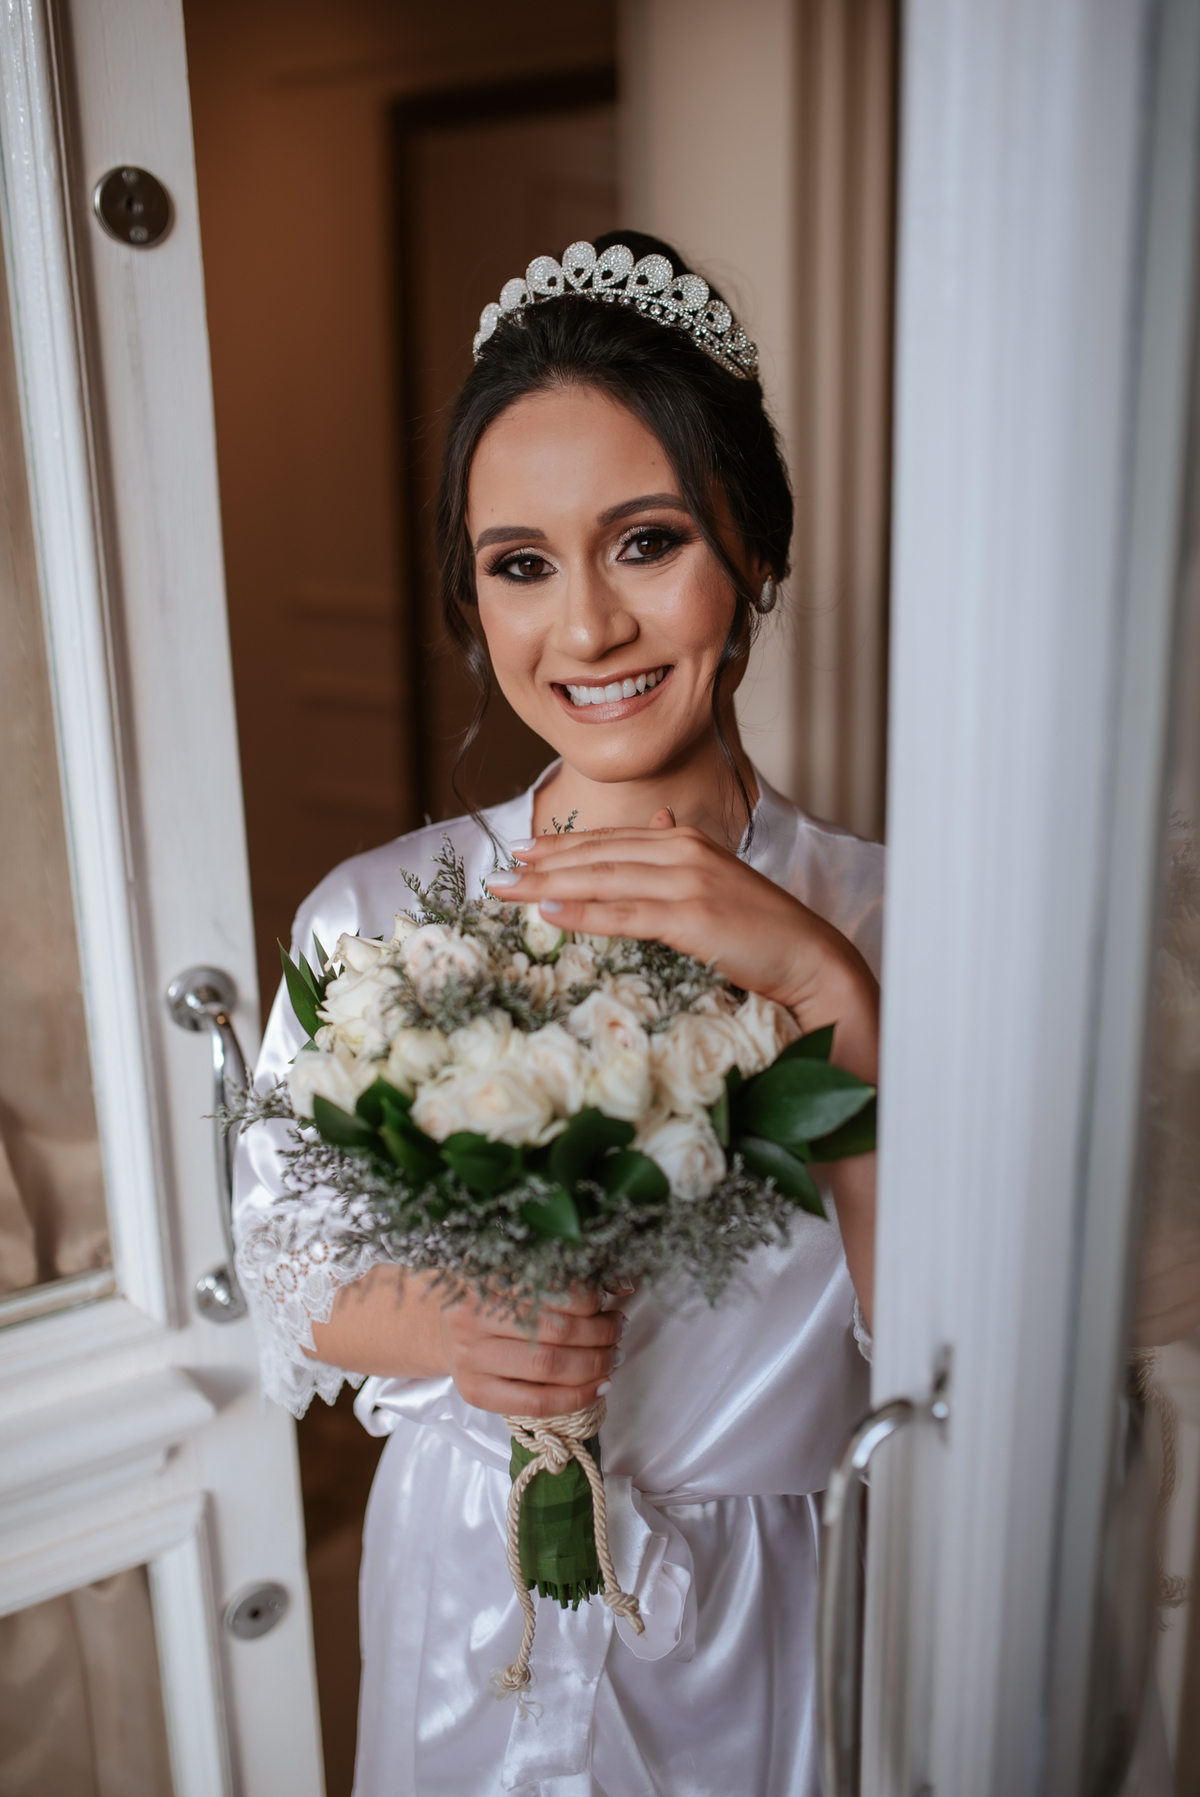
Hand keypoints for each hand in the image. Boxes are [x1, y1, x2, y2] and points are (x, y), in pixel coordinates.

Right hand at [439, 1285, 625, 1416]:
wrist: (440, 1328)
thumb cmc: (490, 1296)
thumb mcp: (516, 1273)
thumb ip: (567, 1274)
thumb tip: (624, 1284)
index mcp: (484, 1276)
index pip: (551, 1287)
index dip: (588, 1296)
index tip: (606, 1299)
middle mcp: (472, 1316)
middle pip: (554, 1329)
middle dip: (600, 1332)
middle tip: (619, 1328)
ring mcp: (471, 1358)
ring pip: (548, 1366)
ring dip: (594, 1363)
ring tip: (614, 1355)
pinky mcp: (475, 1392)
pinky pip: (536, 1402)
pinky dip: (576, 1397)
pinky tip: (600, 1386)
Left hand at [489, 812, 878, 1081]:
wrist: (809, 956)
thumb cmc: (762, 928)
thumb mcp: (719, 878)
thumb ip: (682, 851)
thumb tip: (657, 823)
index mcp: (686, 841)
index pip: (610, 840)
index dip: (562, 844)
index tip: (523, 850)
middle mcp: (682, 852)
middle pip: (598, 855)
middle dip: (544, 863)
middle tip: (500, 872)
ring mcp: (687, 883)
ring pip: (603, 880)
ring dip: (550, 885)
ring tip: (510, 891)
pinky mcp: (691, 917)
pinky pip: (625, 914)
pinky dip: (584, 912)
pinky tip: (550, 913)